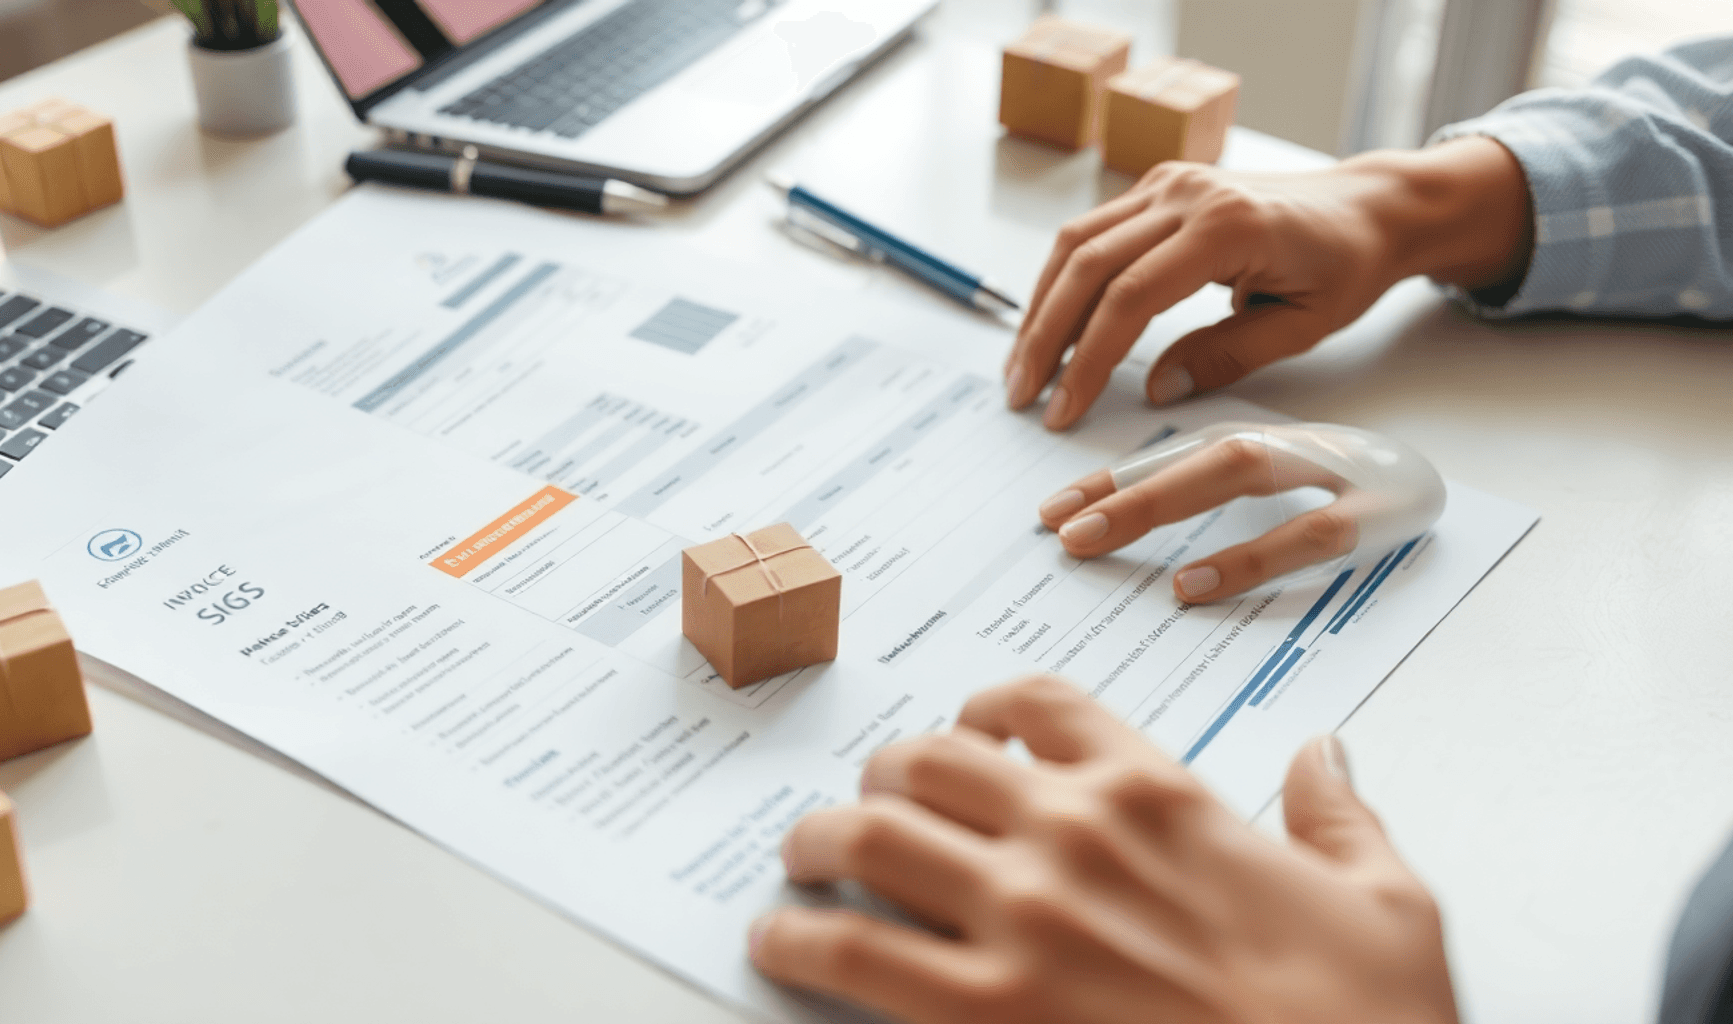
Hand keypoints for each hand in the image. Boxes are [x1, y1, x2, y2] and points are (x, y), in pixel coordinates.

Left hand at [750, 676, 1459, 1023]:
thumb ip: (1338, 814)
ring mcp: (1023, 918)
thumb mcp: (1386, 899)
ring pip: (870, 836)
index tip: (965, 729)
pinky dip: (796, 940)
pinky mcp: (985, 1010)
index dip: (982, 708)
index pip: (1038, 705)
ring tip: (806, 861)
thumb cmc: (1369, 1017)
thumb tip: (1327, 757)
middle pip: (927, 760)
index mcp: (1161, 794)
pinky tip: (780, 942)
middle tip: (873, 806)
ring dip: (822, 841)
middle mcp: (1075, 832)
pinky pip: (851, 954)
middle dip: (885, 777)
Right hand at [1004, 137, 1531, 429]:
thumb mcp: (1302, 327)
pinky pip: (1092, 233)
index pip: (1130, 297)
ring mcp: (1169, 183)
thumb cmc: (1347, 264)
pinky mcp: (1159, 187)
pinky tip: (1050, 325)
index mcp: (1227, 227)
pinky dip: (1062, 281)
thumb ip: (1225, 357)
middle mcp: (1188, 193)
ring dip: (1042, 308)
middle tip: (1022, 397)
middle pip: (1086, 266)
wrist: (1369, 207)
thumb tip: (1155, 390)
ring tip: (1023, 368)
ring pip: (1076, 243)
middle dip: (1045, 337)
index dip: (1089, 360)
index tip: (1064, 409)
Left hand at [1036, 422, 1444, 603]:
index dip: (1111, 476)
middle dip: (1121, 488)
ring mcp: (1342, 471)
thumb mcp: (1279, 481)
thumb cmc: (1353, 488)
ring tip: (1092, 540)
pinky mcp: (1386, 512)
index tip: (1049, 508)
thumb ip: (1208, 488)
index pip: (1174, 449)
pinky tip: (1192, 584)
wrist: (1458, 480)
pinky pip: (1308, 534)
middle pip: (1195, 452)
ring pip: (1239, 469)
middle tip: (1056, 526)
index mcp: (1267, 437)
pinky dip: (1247, 556)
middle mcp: (1297, 442)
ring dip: (1157, 501)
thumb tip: (1116, 518)